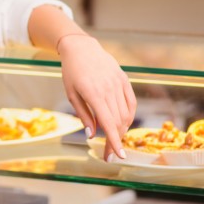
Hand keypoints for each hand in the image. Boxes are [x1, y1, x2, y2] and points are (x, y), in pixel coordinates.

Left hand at [58, 34, 135, 161]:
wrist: (81, 47)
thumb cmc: (72, 72)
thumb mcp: (71, 94)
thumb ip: (83, 115)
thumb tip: (91, 135)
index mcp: (93, 93)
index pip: (108, 123)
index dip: (114, 142)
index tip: (118, 156)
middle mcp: (109, 89)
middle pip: (118, 122)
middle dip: (115, 141)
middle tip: (109, 154)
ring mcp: (118, 83)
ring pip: (126, 114)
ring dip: (122, 130)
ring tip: (113, 139)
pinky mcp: (124, 80)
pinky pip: (131, 103)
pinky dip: (129, 116)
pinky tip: (123, 124)